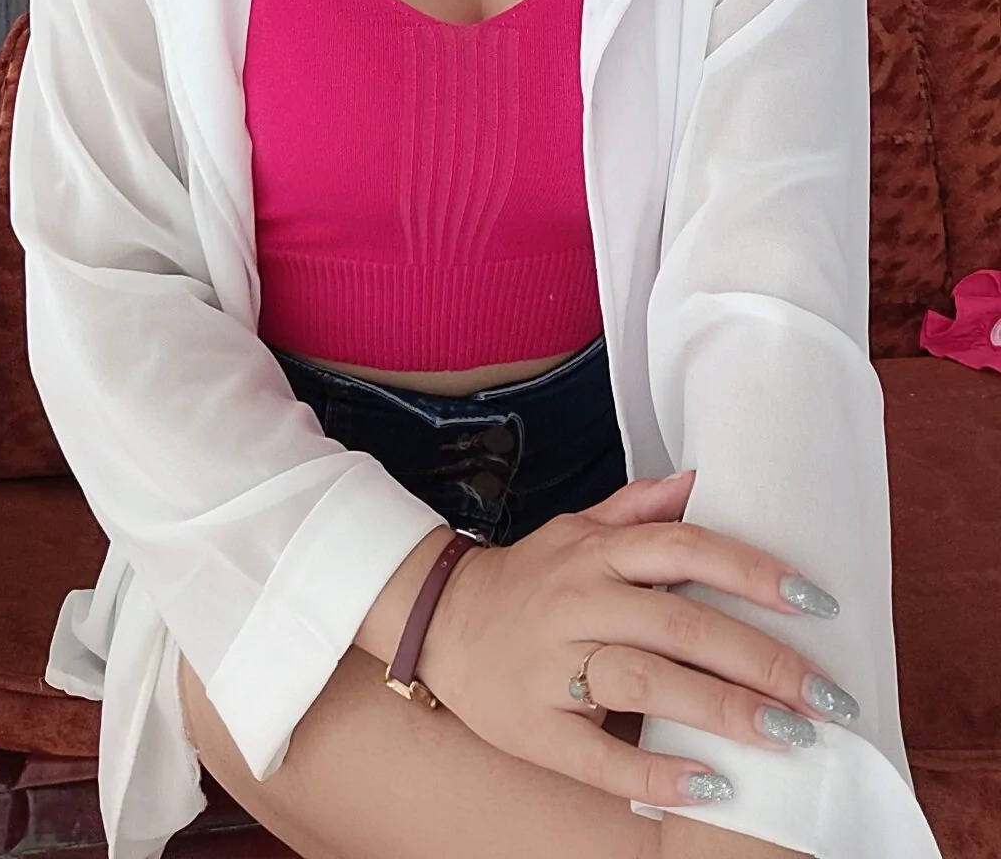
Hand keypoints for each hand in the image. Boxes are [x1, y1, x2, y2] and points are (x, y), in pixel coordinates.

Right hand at [423, 471, 846, 811]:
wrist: (435, 620)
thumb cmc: (528, 578)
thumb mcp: (576, 529)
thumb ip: (640, 508)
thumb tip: (704, 479)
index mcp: (597, 552)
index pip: (687, 548)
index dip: (754, 573)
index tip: (817, 601)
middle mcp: (580, 600)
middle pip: (681, 624)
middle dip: (762, 660)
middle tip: (827, 694)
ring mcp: (555, 664)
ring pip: (649, 683)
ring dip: (724, 711)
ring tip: (789, 737)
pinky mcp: (536, 726)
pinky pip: (600, 753)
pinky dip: (657, 770)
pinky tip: (712, 784)